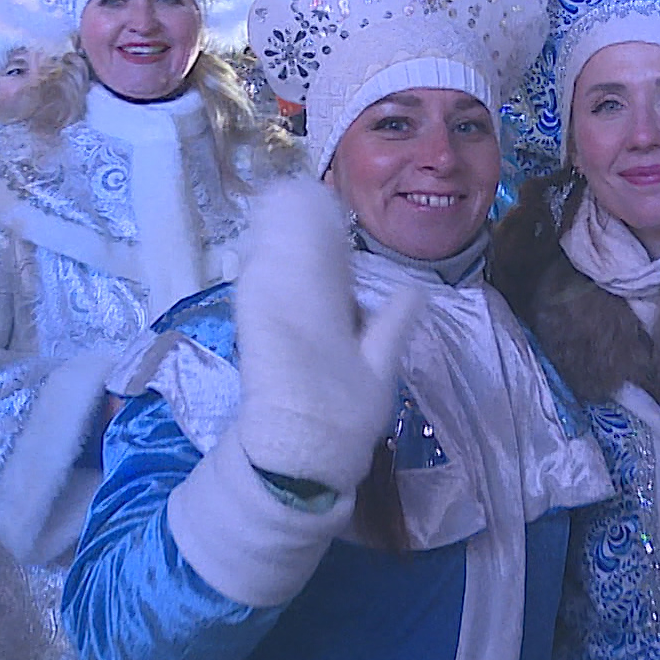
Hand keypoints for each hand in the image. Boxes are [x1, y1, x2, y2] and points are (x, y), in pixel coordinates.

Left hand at [232, 177, 423, 492]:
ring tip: (304, 228)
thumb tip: (415, 288)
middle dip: (302, 216)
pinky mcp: (245, 317)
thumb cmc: (342, 413)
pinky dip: (266, 253)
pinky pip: (252, 269)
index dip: (323, 212)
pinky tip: (278, 255)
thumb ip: (394, 323)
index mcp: (318, 298)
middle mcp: (281, 291)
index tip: (340, 207)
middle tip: (324, 215)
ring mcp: (256, 302)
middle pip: (283, 229)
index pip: (316, 235)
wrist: (290, 451)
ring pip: (263, 244)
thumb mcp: (381, 369)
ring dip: (283, 232)